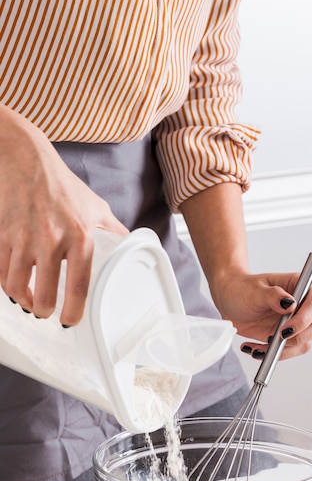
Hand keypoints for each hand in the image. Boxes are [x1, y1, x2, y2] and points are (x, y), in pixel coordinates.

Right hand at [0, 105, 127, 325]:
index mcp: (79, 235)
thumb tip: (130, 248)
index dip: (73, 311)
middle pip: (43, 293)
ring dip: (23, 301)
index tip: (70, 321)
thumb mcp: (95, 207)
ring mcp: (23, 237)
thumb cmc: (63, 186)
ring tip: (30, 304)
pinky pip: (0, 271)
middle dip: (44, 311)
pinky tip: (15, 287)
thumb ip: (112, 231)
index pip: (77, 284)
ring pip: (16, 286)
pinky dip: (6, 285)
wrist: (25, 159)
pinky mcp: (2, 234)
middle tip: (47, 313)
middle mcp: (50, 239)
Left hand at [211, 271, 311, 360]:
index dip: (304, 320)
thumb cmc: (241, 288)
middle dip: (297, 338)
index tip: (285, 330)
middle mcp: (303, 305)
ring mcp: (296, 323)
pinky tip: (255, 349)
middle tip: (273, 339)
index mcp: (300, 286)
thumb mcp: (254, 290)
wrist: (229, 300)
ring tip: (258, 347)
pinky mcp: (287, 336)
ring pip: (305, 344)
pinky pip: (288, 351)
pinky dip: (272, 355)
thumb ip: (273, 296)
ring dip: (282, 350)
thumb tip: (290, 304)